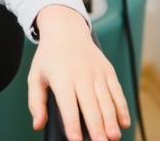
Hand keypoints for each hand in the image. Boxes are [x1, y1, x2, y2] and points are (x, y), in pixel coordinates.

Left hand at [27, 5, 130, 140]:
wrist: (65, 29)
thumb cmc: (49, 57)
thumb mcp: (35, 76)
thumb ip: (35, 102)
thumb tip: (37, 124)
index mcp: (61, 77)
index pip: (67, 104)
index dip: (71, 123)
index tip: (75, 139)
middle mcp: (81, 75)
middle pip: (90, 105)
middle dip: (96, 127)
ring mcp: (96, 72)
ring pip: (106, 100)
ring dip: (111, 120)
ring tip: (113, 138)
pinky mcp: (108, 70)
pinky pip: (117, 91)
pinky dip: (122, 107)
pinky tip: (123, 123)